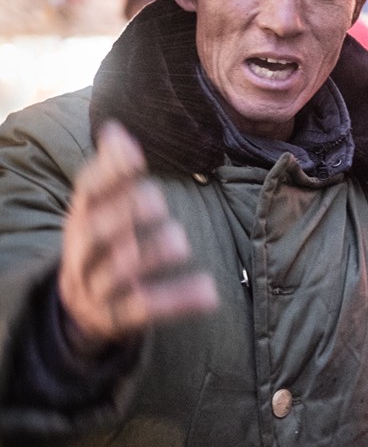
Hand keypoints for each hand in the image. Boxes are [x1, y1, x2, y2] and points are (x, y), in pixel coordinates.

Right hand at [58, 120, 218, 349]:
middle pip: (95, 232)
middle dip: (125, 214)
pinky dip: (177, 300)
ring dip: (149, 255)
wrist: (78, 308)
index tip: (138, 157)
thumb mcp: (98, 210)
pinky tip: (209, 292)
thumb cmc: (100, 244)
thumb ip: (111, 171)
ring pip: (117, 272)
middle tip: (159, 201)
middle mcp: (82, 252)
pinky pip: (145, 309)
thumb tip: (116, 128)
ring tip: (181, 241)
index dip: (109, 173)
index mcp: (80, 218)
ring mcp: (96, 287)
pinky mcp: (116, 318)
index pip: (86, 192)